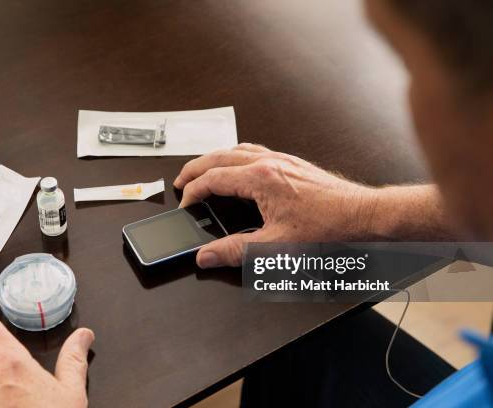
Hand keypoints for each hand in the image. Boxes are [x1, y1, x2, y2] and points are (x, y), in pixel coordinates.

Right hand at [174, 143, 375, 267]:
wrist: (360, 214)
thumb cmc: (327, 227)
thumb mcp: (275, 246)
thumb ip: (236, 251)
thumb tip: (207, 255)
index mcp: (261, 179)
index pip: (214, 179)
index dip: (194, 191)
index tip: (186, 204)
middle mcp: (269, 162)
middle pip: (219, 156)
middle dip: (196, 168)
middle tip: (182, 181)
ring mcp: (281, 159)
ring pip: (236, 150)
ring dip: (215, 159)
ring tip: (203, 171)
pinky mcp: (290, 162)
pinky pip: (254, 150)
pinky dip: (235, 156)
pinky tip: (236, 167)